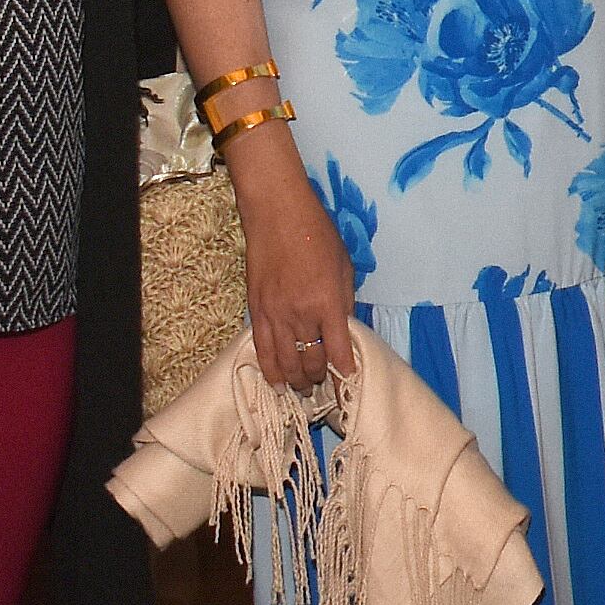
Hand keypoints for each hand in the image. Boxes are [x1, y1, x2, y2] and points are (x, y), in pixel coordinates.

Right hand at [238, 156, 357, 395]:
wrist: (277, 215)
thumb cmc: (317, 234)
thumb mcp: (344, 265)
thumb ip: (344, 300)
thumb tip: (343, 328)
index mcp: (328, 302)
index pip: (338, 350)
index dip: (344, 370)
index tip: (348, 379)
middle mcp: (301, 314)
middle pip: (311, 361)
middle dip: (320, 379)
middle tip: (325, 386)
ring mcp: (275, 315)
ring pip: (285, 362)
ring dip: (296, 381)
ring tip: (304, 389)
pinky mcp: (256, 311)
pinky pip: (262, 350)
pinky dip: (270, 370)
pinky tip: (277, 383)